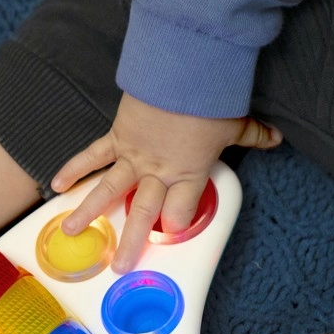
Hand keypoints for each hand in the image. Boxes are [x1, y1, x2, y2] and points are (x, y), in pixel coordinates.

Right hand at [51, 93, 281, 271]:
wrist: (184, 66)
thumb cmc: (211, 97)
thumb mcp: (236, 120)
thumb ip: (252, 135)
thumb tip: (276, 137)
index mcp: (188, 174)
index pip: (180, 212)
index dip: (177, 224)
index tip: (171, 231)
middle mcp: (158, 172)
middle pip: (142, 214)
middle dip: (131, 243)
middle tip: (119, 267)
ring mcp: (134, 156)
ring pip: (109, 190)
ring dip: (89, 211)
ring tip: (70, 230)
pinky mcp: (119, 136)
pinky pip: (94, 156)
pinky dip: (74, 168)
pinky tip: (56, 184)